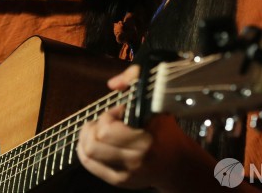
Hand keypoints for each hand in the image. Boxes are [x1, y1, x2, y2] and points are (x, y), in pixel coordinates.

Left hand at [76, 65, 208, 190]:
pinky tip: (92, 140)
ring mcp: (126, 173)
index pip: (106, 130)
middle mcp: (135, 160)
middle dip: (95, 126)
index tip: (120, 112)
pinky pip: (89, 164)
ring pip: (88, 153)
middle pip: (94, 142)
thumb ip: (135, 80)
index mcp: (145, 141)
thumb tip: (112, 83)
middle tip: (107, 121)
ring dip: (87, 137)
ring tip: (98, 129)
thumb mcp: (156, 101)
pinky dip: (84, 149)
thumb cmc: (164, 130)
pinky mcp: (119, 181)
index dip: (109, 115)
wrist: (177, 163)